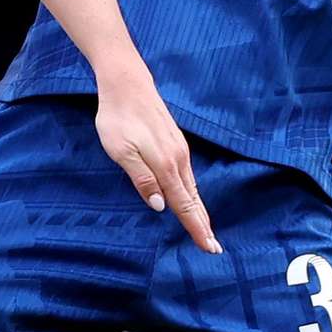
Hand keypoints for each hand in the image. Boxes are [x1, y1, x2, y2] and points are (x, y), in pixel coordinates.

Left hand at [94, 74, 219, 254]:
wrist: (127, 83)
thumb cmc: (118, 118)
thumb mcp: (121, 151)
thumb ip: (142, 179)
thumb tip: (161, 206)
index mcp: (166, 165)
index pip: (184, 205)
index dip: (196, 228)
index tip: (209, 248)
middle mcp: (178, 160)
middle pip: (194, 200)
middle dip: (203, 225)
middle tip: (213, 248)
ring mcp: (179, 150)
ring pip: (192, 188)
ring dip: (199, 211)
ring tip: (205, 230)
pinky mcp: (175, 143)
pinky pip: (188, 177)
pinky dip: (193, 194)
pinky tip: (191, 199)